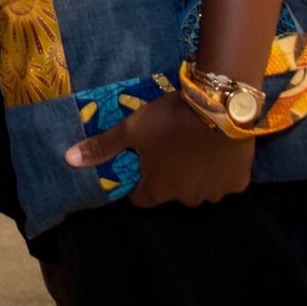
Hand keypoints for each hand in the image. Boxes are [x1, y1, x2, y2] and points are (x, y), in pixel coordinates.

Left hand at [65, 90, 253, 207]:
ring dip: (196, 173)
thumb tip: (68, 160)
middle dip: (169, 175)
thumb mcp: (132, 129)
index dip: (139, 180)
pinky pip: (225, 181)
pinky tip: (217, 148)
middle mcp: (186, 199)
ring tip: (195, 144)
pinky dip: (221, 169)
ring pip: (199, 188)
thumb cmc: (170, 119)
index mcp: (158, 190)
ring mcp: (214, 193)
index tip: (142, 160)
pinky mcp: (238, 184)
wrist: (221, 106)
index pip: (141, 198)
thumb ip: (103, 146)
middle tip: (170, 146)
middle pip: (172, 192)